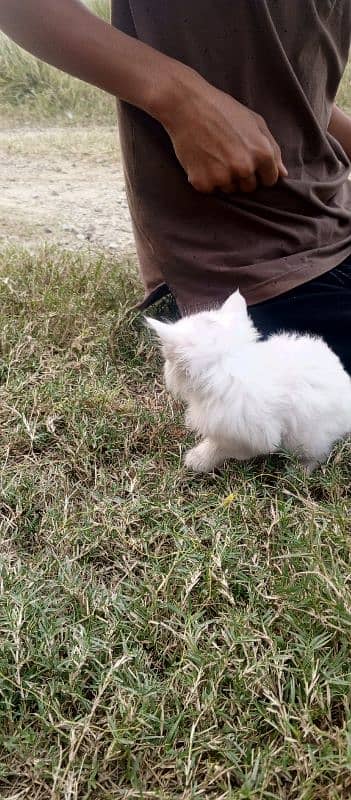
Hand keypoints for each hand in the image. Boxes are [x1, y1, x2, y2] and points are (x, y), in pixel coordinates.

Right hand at [160, 69, 287, 193]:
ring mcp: (223, 177)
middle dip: (242, 176)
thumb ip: (273, 149)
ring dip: (224, 178)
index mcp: (261, 153)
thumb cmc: (223, 110)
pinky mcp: (202, 182)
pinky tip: (202, 160)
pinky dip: (206, 179)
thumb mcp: (255, 122)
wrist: (187, 104)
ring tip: (214, 155)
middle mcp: (244, 168)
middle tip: (228, 154)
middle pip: (249, 188)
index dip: (260, 172)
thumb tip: (284, 174)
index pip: (270, 180)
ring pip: (230, 190)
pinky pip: (211, 190)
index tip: (249, 161)